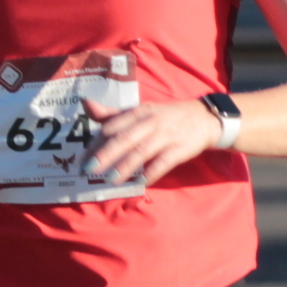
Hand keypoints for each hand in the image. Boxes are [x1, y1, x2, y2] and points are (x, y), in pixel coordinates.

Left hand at [80, 95, 226, 189]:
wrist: (203, 118)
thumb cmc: (165, 117)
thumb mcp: (140, 112)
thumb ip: (112, 114)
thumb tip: (85, 104)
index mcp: (138, 112)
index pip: (113, 126)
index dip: (96, 143)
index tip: (82, 159)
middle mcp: (150, 121)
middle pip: (125, 138)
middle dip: (106, 154)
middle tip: (89, 170)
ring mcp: (166, 135)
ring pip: (142, 151)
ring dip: (125, 166)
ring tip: (110, 179)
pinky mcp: (180, 149)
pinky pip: (164, 162)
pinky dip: (152, 173)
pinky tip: (141, 183)